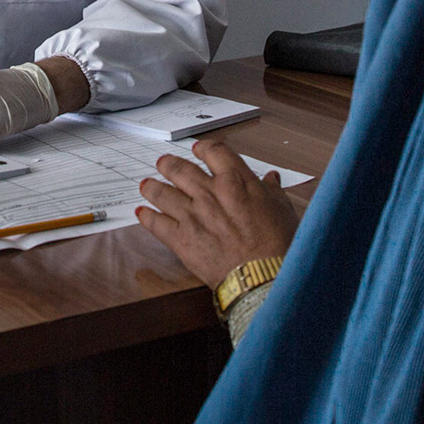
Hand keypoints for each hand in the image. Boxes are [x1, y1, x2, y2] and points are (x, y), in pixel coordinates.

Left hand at [136, 140, 298, 288]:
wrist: (262, 275)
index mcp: (236, 180)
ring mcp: (192, 214)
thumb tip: (271, 180)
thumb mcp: (281, 209)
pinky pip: (157, 223)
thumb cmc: (276, 244)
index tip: (198, 150)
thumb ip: (272, 191)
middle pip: (180, 168)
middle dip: (169, 163)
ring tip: (146, 184)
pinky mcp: (181, 238)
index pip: (214, 151)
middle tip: (163, 163)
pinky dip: (147, 216)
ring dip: (152, 186)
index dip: (203, 148)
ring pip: (162, 192)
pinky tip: (142, 213)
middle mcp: (210, 192)